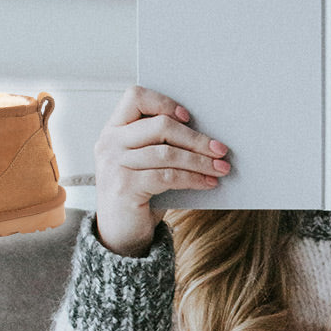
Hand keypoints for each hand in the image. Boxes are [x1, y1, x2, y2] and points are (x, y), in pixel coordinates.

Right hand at [94, 86, 230, 255]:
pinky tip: (208, 183)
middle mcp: (110, 143)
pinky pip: (168, 176)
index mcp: (114, 129)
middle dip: (196, 138)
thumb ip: (160, 144)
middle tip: (220, 150)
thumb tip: (206, 137)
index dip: (164, 102)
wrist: (119, 233)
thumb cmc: (138, 193)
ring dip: (200, 161)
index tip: (188, 117)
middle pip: (160, 125)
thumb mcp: (144, 163)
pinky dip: (193, 178)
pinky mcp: (125, 187)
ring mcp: (115, 165)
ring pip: (168, 153)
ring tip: (220, 168)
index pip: (135, 97)